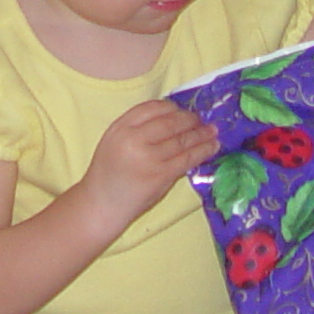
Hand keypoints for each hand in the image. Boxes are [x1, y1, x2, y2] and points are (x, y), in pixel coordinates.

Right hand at [80, 98, 219, 222]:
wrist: (101, 205)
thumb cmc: (108, 174)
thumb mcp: (114, 141)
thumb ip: (136, 128)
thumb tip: (171, 117)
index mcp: (120, 127)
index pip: (152, 108)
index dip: (172, 108)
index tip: (181, 110)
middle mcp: (134, 138)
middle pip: (170, 122)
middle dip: (190, 119)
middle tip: (202, 119)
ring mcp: (149, 157)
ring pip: (182, 140)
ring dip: (201, 134)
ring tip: (213, 131)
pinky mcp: (161, 175)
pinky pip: (187, 158)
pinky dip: (203, 150)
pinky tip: (212, 146)